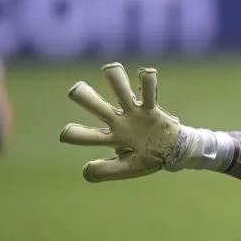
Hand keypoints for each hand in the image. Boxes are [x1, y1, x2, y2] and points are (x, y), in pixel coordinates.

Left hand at [60, 63, 181, 181]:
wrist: (174, 151)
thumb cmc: (148, 159)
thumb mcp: (129, 169)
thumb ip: (107, 171)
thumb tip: (85, 169)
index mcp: (111, 138)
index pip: (85, 135)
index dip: (74, 134)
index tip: (66, 134)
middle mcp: (119, 121)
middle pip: (95, 105)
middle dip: (84, 96)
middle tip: (75, 91)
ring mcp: (134, 112)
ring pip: (121, 90)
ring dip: (115, 79)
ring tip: (110, 68)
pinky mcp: (151, 107)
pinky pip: (149, 92)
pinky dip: (148, 81)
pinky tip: (146, 73)